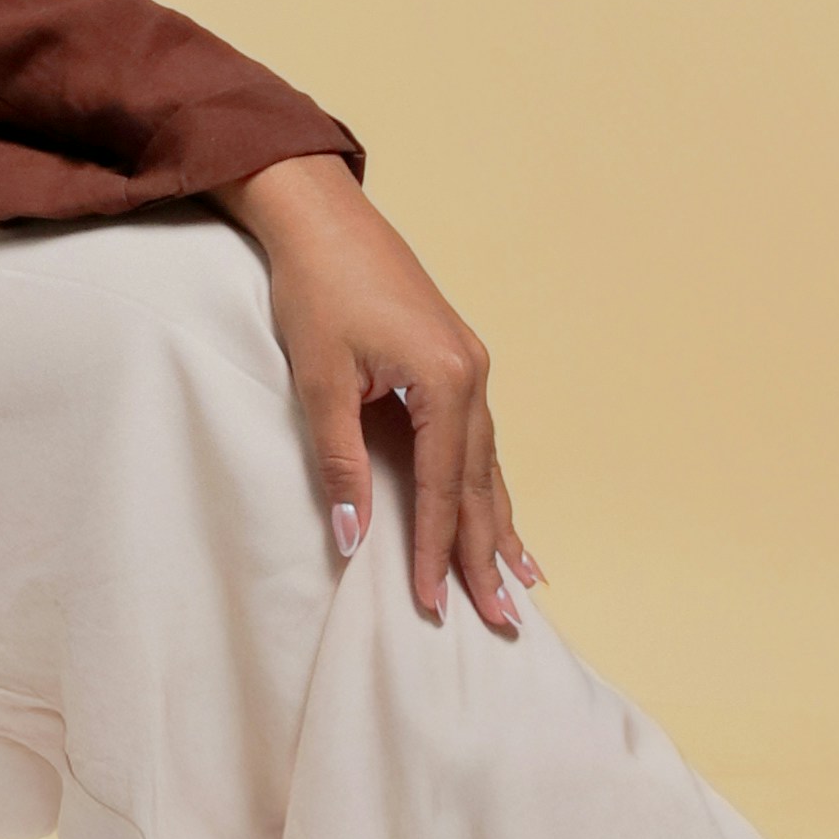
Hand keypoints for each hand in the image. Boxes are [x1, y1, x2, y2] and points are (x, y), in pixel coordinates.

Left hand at [219, 154, 536, 635]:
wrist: (320, 216)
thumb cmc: (314, 290)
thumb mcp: (320, 383)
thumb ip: (338, 464)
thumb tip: (353, 539)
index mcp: (443, 380)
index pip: (443, 489)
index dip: (437, 552)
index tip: (434, 607)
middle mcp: (471, 374)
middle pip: (481, 484)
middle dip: (489, 556)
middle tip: (504, 622)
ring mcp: (470, 364)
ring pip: (488, 463)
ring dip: (499, 524)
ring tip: (524, 582)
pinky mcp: (455, 357)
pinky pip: (479, 437)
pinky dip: (488, 481)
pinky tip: (498, 506)